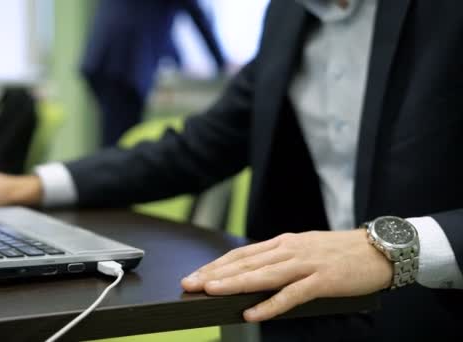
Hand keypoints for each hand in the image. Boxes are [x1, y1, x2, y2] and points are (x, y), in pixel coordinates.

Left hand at [181, 230, 391, 321]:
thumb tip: (253, 274)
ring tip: (210, 291)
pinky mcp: (322, 281)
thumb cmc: (340, 253)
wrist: (380, 249)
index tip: (196, 273)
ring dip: (234, 284)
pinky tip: (252, 313)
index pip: (242, 254)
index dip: (217, 264)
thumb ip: (280, 260)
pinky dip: (270, 304)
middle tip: (190, 282)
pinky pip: (291, 294)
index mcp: (283, 243)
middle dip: (215, 273)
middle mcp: (289, 250)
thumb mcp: (305, 249)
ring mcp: (305, 264)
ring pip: (262, 275)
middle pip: (245, 262)